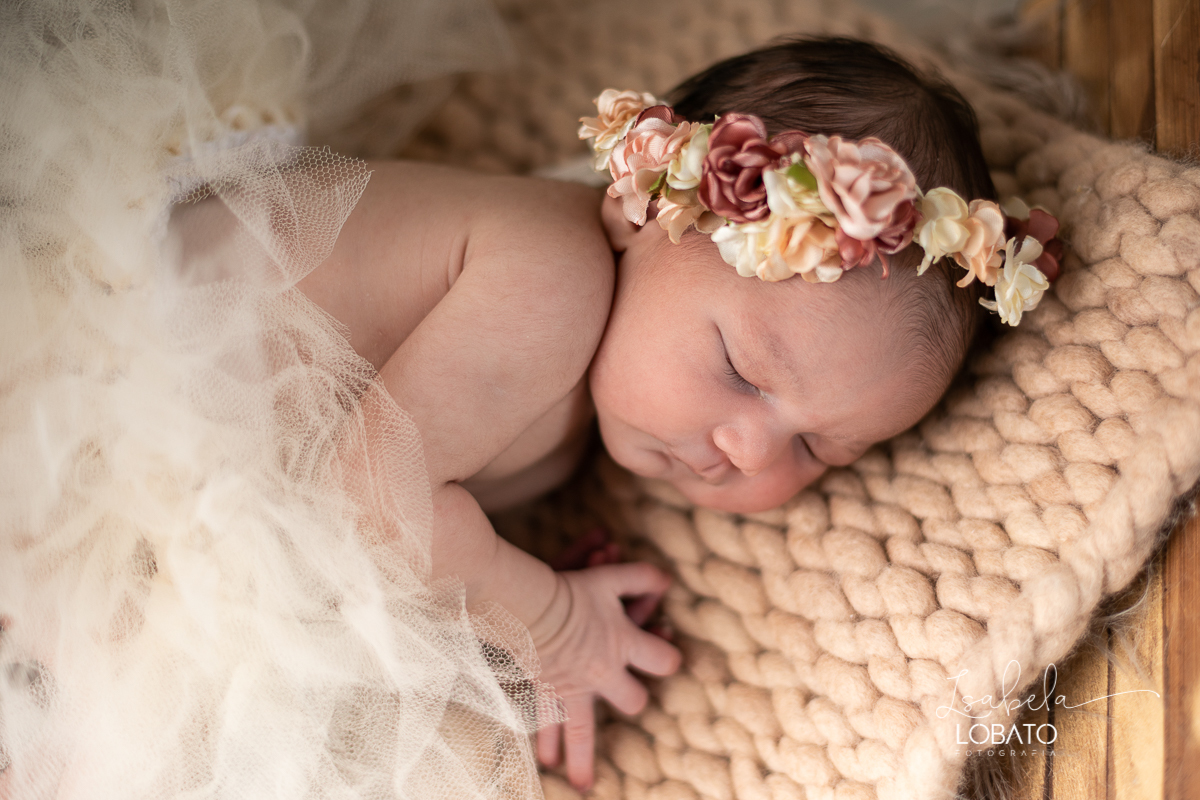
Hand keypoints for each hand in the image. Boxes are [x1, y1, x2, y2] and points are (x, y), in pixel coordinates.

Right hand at [530, 564, 680, 791]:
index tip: (668, 659)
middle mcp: (603, 674)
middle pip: (634, 702)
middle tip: (631, 701)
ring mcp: (574, 689)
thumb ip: (641, 577)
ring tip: (584, 785)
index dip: (670, 659)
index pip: (664, 662)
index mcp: (624, 645)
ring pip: (584, 734)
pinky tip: (545, 761)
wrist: (528, 606)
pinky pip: (546, 726)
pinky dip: (545, 744)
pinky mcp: (547, 692)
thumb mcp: (610, 577)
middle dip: (634, 701)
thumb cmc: (571, 589)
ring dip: (583, 761)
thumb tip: (668, 579)